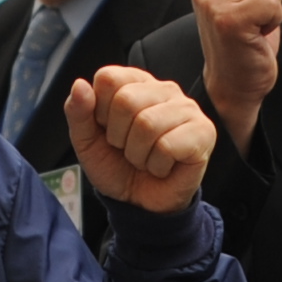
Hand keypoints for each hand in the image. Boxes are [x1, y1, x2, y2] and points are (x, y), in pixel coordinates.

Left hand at [64, 65, 217, 217]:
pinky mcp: (203, 132)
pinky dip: (156, 166)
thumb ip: (78, 112)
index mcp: (135, 83)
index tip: (109, 129)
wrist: (140, 203)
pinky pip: (167, 146)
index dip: (99, 111)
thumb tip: (80, 85)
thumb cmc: (118, 167)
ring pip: (147, 124)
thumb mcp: (87, 142)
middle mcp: (164, 89)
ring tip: (145, 159)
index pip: (108, 78)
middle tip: (128, 149)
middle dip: (118, 137)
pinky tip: (162, 167)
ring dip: (138, 154)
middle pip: (126, 100)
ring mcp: (187, 109)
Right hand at [188, 0, 281, 156]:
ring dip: (273, 8)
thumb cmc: (247, 42)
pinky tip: (257, 36)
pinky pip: (272, 2)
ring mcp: (213, 2)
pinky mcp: (228, 20)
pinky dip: (274, 21)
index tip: (249, 5)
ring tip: (254, 28)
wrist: (235, 85)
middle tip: (255, 19)